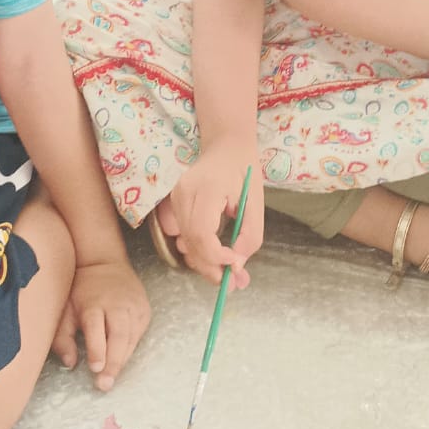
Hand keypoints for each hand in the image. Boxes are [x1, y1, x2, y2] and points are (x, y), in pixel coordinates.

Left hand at [52, 259, 150, 390]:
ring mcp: (134, 306)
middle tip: (105, 384)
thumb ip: (63, 337)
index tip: (95, 368)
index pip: (97, 327)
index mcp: (94, 303)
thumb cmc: (81, 290)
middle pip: (119, 335)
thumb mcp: (65, 309)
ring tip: (111, 378)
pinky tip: (120, 360)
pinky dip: (130, 349)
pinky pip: (138, 335)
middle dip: (114, 361)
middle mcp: (117, 304)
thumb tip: (70, 363)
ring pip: (131, 337)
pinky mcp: (144, 310)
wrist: (105, 262)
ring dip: (122, 359)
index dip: (97, 348)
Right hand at [161, 146, 264, 285]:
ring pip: (184, 242)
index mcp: (205, 188)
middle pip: (190, 242)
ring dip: (204, 261)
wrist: (226, 145)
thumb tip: (237, 267)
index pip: (201, 232)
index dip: (216, 256)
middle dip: (211, 268)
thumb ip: (249, 236)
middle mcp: (183, 193)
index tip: (236, 265)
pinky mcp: (173, 203)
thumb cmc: (244, 170)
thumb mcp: (256, 202)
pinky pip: (182, 234)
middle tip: (232, 284)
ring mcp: (175, 197)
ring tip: (228, 269)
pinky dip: (197, 249)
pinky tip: (214, 251)